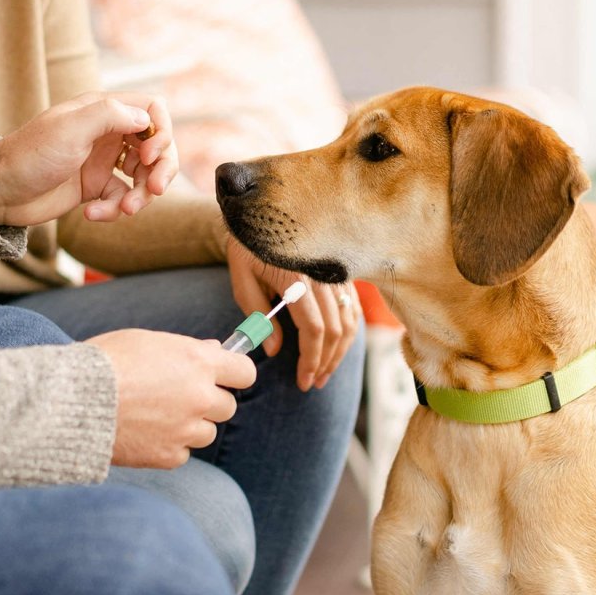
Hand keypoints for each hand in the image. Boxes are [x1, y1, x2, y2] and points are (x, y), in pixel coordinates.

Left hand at [0, 91, 181, 226]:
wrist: (1, 192)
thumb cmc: (31, 155)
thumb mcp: (71, 128)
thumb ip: (110, 115)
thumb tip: (147, 119)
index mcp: (102, 110)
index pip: (152, 110)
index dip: (161, 132)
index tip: (150, 155)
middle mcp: (107, 133)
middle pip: (156, 146)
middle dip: (161, 170)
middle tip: (155, 189)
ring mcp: (103, 160)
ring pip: (143, 176)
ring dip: (140, 195)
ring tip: (125, 210)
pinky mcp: (96, 187)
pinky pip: (122, 197)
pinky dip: (114, 209)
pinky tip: (92, 214)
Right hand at [88, 329, 255, 468]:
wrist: (71, 401)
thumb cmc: (104, 362)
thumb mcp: (146, 341)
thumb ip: (185, 348)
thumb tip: (214, 350)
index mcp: (198, 362)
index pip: (245, 372)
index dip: (234, 374)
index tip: (224, 376)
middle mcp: (200, 397)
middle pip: (227, 406)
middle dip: (209, 402)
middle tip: (179, 397)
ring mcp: (186, 429)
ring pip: (207, 432)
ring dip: (190, 426)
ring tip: (156, 416)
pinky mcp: (168, 455)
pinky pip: (183, 453)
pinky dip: (169, 446)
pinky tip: (145, 434)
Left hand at [225, 237, 359, 391]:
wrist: (260, 212)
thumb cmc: (247, 248)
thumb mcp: (242, 281)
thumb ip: (259, 316)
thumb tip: (275, 350)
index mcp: (296, 278)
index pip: (314, 328)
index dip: (311, 359)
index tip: (303, 380)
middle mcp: (322, 276)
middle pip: (335, 330)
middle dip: (325, 362)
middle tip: (312, 382)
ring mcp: (335, 274)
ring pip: (349, 322)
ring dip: (339, 352)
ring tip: (324, 372)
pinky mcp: (340, 274)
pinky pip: (353, 308)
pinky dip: (349, 332)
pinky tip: (336, 347)